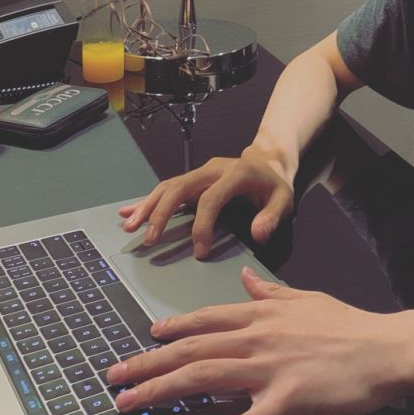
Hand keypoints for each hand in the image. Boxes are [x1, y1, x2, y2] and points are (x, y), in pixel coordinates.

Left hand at [106, 267, 413, 414]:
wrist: (384, 349)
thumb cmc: (348, 325)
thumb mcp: (306, 298)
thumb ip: (270, 291)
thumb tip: (244, 277)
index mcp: (263, 313)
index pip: (207, 319)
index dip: (173, 328)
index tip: (147, 336)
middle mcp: (258, 337)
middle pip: (192, 349)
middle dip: (148, 363)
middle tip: (114, 376)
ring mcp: (268, 368)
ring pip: (203, 377)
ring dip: (161, 391)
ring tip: (130, 403)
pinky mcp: (284, 400)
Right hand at [118, 144, 294, 257]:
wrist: (268, 163)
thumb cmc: (273, 185)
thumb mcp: (284, 199)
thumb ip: (272, 216)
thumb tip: (258, 234)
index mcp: (236, 173)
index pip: (211, 198)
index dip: (202, 225)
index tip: (199, 251)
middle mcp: (213, 169)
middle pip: (180, 187)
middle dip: (161, 212)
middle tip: (149, 239)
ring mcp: (201, 172)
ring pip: (169, 186)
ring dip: (148, 206)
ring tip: (130, 227)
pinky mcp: (193, 179)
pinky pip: (167, 187)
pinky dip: (148, 200)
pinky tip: (129, 212)